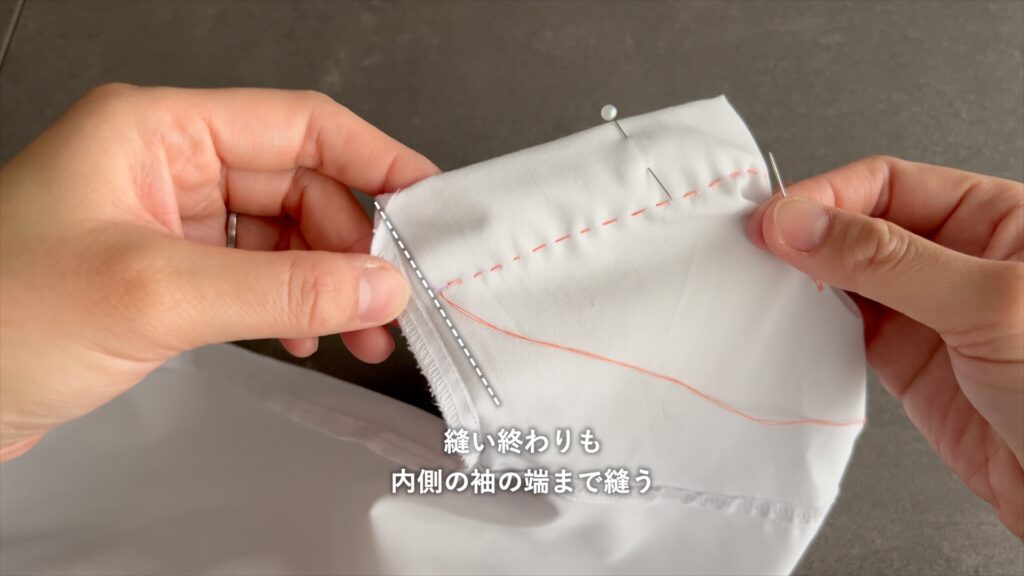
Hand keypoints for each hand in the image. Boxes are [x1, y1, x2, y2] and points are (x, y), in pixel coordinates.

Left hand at [0, 85, 438, 460]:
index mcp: (158, 131)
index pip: (298, 124)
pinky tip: (303, 339)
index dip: (373, 159)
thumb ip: (282, 289)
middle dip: (353, 244)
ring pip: (283, 236)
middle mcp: (167, 166)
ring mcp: (167, 222)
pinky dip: (289, 306)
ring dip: (327, 283)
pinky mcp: (166, 274)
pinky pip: (254, 276)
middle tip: (394, 297)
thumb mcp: (158, 295)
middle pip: (299, 185)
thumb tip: (380, 285)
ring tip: (363, 332)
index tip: (429, 202)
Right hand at [747, 156, 1023, 536]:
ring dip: (804, 281)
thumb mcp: (988, 305)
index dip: (827, 197)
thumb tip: (804, 224)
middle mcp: (959, 259)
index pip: (889, 184)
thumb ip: (889, 259)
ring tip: (766, 286)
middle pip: (860, 226)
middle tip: (758, 251)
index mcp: (997, 219)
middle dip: (807, 235)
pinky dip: (812, 327)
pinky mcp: (907, 362)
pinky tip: (794, 326)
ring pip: (846, 278)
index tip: (777, 220)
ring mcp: (929, 312)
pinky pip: (844, 330)